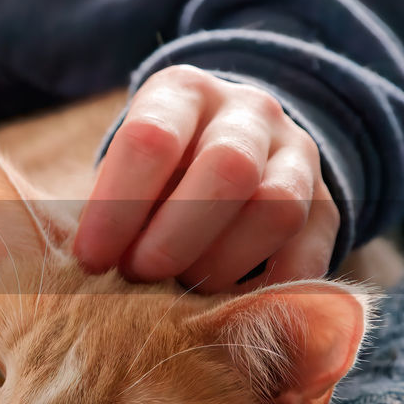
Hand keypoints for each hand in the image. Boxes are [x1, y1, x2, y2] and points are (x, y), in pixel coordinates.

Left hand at [72, 65, 338, 292]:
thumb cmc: (151, 172)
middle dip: (174, 237)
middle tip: (137, 277)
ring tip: (179, 293)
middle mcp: (248, 111)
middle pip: (227, 169)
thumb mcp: (121, 167)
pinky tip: (225, 311)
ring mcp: (297, 154)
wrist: (228, 151)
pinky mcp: (328, 205)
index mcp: (182, 92)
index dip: (117, 206)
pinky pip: (310, 253)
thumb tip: (75, 268)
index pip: (152, 138)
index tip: (90, 259)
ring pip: (277, 208)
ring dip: (220, 264)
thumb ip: (104, 204)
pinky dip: (267, 292)